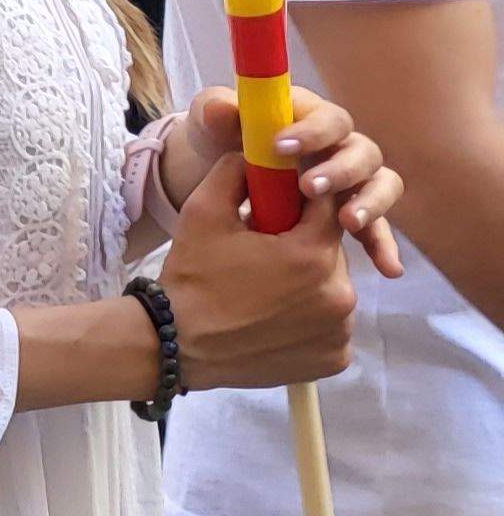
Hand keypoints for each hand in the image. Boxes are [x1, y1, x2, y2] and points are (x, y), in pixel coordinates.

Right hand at [158, 131, 361, 390]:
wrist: (174, 346)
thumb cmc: (191, 278)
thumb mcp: (203, 212)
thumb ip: (236, 172)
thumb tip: (256, 155)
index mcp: (312, 253)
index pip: (328, 207)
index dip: (304, 203)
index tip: (280, 209)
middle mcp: (339, 294)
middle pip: (332, 251)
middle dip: (304, 246)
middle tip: (265, 256)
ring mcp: (340, 331)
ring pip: (333, 290)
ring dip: (310, 285)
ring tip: (267, 291)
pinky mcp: (335, 360)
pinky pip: (332, 328)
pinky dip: (311, 322)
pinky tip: (276, 321)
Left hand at [166, 86, 405, 275]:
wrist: (213, 168)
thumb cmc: (219, 136)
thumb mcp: (210, 123)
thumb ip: (215, 110)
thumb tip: (222, 108)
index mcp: (311, 117)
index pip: (329, 119)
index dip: (312, 132)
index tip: (281, 147)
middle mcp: (338, 145)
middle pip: (363, 153)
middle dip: (341, 171)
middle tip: (309, 188)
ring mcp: (348, 179)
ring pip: (380, 185)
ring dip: (371, 204)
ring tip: (349, 223)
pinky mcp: (348, 211)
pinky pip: (376, 227)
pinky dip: (381, 246)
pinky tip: (387, 268)